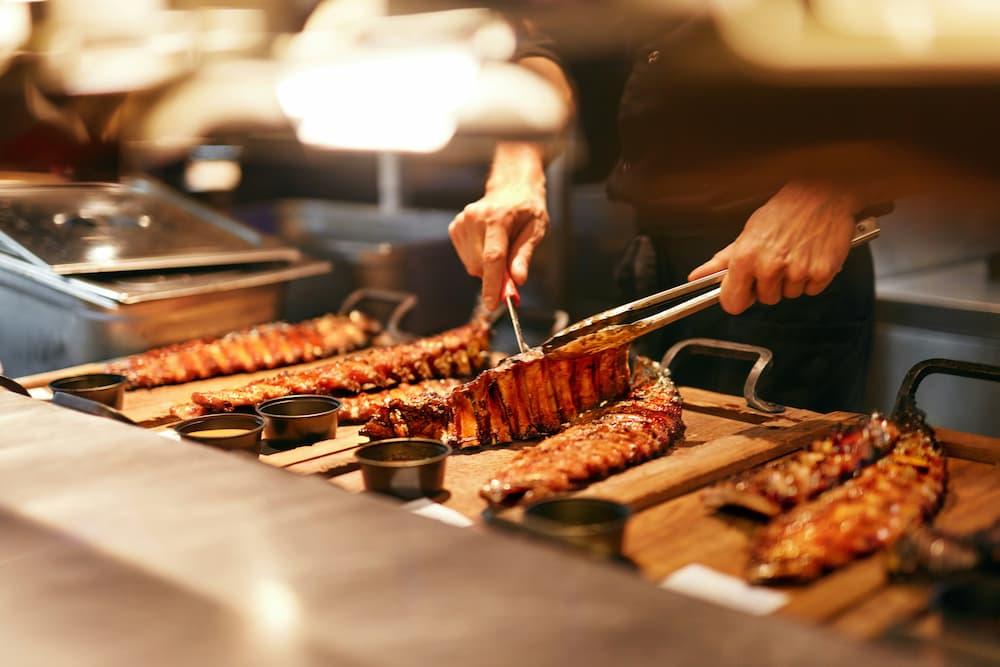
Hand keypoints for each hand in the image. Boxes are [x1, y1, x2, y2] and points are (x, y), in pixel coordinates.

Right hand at [449, 143, 547, 310]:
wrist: (511, 187)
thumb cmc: (528, 209)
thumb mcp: (537, 230)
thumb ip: (524, 256)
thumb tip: (517, 281)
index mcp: (497, 217)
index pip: (493, 257)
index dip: (492, 284)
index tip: (492, 304)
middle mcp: (474, 217)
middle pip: (480, 265)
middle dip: (496, 276)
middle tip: (512, 272)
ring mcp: (461, 222)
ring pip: (472, 265)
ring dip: (487, 267)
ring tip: (502, 246)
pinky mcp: (455, 228)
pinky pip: (466, 259)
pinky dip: (479, 259)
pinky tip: (489, 243)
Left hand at [689, 181, 859, 314]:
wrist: (821, 193)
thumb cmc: (784, 211)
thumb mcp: (747, 234)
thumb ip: (722, 261)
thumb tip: (697, 277)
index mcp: (746, 257)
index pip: (732, 302)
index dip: (738, 298)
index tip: (743, 291)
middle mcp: (770, 266)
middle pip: (766, 299)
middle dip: (770, 285)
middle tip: (777, 259)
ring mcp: (797, 271)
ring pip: (789, 295)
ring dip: (792, 280)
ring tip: (795, 254)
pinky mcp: (821, 272)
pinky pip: (812, 290)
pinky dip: (812, 278)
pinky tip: (810, 257)